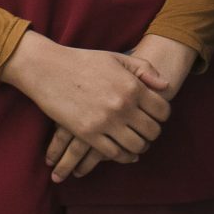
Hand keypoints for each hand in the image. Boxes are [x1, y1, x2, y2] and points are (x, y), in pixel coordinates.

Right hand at [5, 36, 171, 181]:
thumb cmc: (84, 61)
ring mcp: (105, 121)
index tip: (156, 116)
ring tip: (137, 142)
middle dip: (153, 132)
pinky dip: (122, 156)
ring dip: (140, 146)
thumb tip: (166, 86)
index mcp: (132, 86)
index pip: (162, 110)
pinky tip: (123, 151)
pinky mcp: (88, 134)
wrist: (48, 69)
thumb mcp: (118, 58)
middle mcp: (122, 105)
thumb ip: (145, 70)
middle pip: (152, 131)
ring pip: (136, 145)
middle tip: (147, 131)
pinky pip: (114, 153)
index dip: (163, 115)